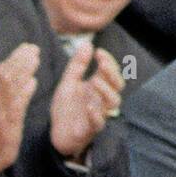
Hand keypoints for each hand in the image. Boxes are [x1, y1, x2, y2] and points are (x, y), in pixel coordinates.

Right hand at [0, 42, 39, 171]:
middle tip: (34, 48)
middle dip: (20, 60)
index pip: (1, 72)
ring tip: (35, 60)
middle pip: (5, 75)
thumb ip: (6, 95)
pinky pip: (15, 107)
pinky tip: (32, 83)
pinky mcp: (8, 127)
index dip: (14, 58)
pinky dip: (23, 94)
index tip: (27, 47)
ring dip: (22, 71)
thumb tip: (25, 78)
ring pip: (10, 87)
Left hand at [50, 43, 123, 158]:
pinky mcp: (90, 129)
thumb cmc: (66, 108)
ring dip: (106, 91)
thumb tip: (87, 44)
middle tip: (101, 64)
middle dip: (112, 73)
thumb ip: (77, 65)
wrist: (57, 133)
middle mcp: (102, 99)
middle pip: (118, 85)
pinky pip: (99, 122)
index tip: (98, 52)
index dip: (108, 60)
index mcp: (98, 86)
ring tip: (94, 82)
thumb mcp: (68, 82)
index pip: (111, 71)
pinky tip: (88, 106)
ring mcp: (98, 113)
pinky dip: (95, 114)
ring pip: (114, 102)